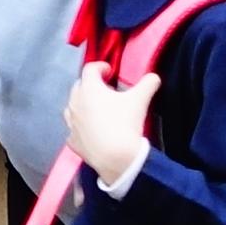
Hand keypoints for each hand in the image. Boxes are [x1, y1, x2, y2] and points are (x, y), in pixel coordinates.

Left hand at [60, 65, 157, 197]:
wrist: (115, 157)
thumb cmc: (125, 123)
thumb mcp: (140, 100)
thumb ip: (148, 83)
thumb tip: (154, 76)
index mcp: (89, 88)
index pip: (90, 69)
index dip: (100, 67)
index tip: (109, 71)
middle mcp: (75, 102)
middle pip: (79, 86)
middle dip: (92, 85)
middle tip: (107, 91)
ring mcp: (71, 122)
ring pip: (73, 106)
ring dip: (83, 104)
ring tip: (98, 110)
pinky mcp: (72, 140)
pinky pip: (74, 129)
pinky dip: (81, 126)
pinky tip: (91, 130)